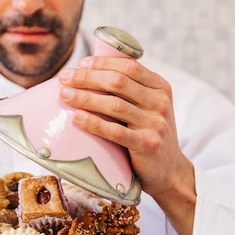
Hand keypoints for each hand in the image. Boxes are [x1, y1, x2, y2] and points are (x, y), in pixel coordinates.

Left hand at [58, 56, 195, 234]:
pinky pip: (115, 132)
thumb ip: (129, 89)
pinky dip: (94, 123)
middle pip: (118, 83)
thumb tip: (87, 71)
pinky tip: (77, 118)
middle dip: (87, 77)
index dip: (102, 63)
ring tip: (64, 95)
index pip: (129, 66)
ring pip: (115, 105)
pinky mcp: (147, 145)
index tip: (80, 64)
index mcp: (160, 87)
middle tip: (64, 78)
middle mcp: (160, 102)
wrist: (170, 171)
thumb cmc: (148, 133)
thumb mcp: (148, 106)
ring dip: (85, 98)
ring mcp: (155, 124)